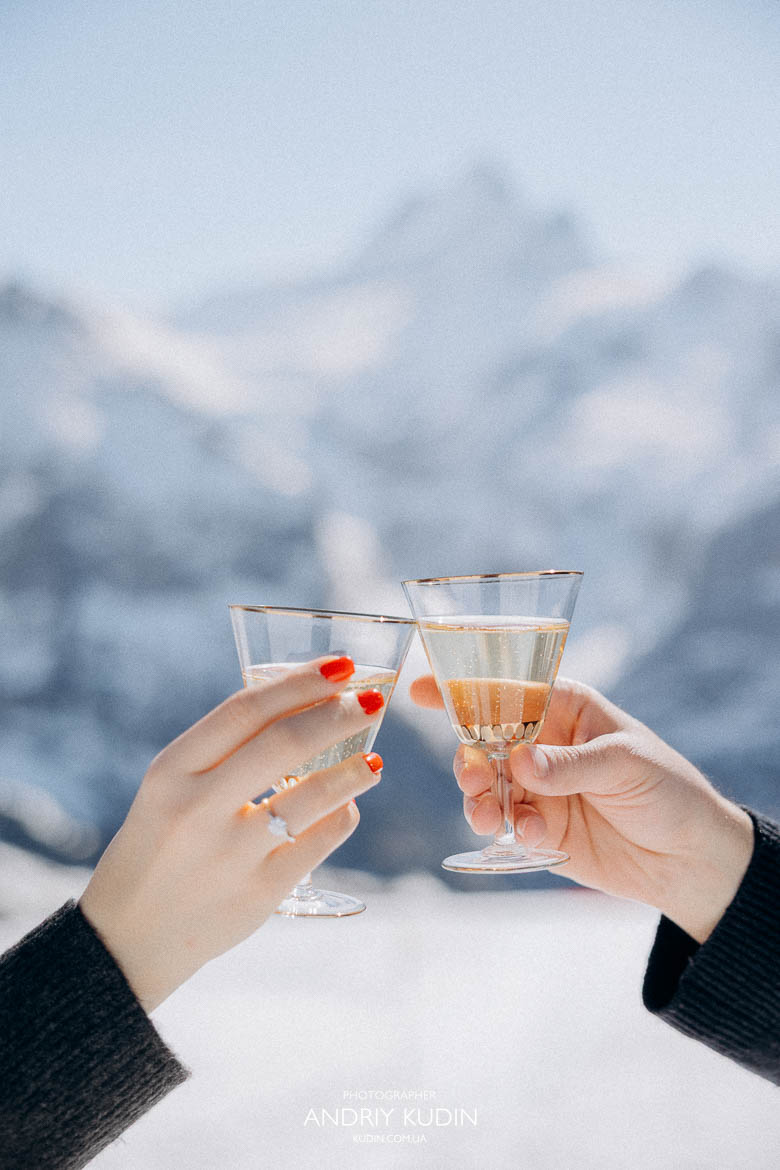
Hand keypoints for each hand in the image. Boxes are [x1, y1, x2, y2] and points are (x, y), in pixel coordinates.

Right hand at [80, 658, 383, 1011]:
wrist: (129, 936)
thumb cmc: (161, 844)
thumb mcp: (170, 787)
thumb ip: (223, 750)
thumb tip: (304, 704)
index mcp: (172, 770)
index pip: (246, 709)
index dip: (300, 682)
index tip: (340, 667)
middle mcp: (197, 808)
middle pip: (284, 743)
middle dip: (337, 716)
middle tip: (370, 704)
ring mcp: (230, 853)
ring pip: (312, 796)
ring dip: (353, 770)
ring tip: (374, 760)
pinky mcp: (259, 893)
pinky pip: (319, 842)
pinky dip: (342, 817)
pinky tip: (347, 807)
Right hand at [410, 674, 753, 942]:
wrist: (690, 860)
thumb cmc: (668, 790)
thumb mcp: (624, 764)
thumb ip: (569, 764)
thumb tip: (518, 761)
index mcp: (566, 706)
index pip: (506, 688)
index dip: (462, 687)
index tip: (420, 691)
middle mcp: (544, 742)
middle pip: (483, 740)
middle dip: (467, 758)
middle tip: (472, 778)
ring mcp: (538, 785)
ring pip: (486, 784)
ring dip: (479, 799)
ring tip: (491, 818)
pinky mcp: (540, 826)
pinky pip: (505, 823)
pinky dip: (510, 830)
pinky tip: (535, 837)